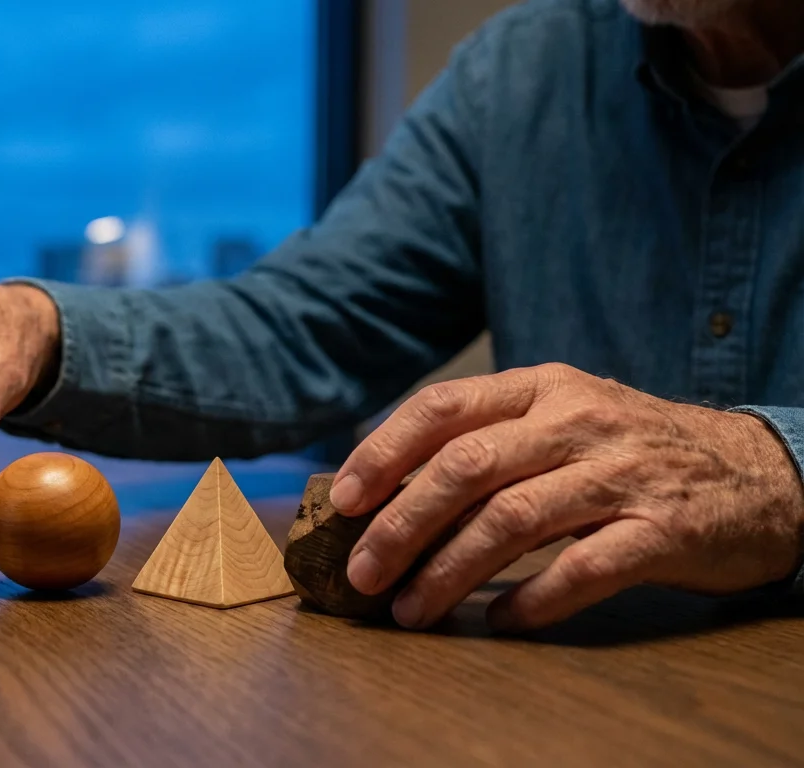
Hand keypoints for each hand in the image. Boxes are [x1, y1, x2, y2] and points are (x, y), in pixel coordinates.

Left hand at [330, 363, 803, 631]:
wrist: (762, 474)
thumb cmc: (634, 452)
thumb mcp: (566, 421)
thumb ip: (490, 443)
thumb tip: (389, 494)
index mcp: (544, 388)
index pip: (445, 407)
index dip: (385, 451)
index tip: (342, 499)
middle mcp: (579, 421)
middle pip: (467, 468)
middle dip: (401, 524)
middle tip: (361, 572)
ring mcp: (622, 474)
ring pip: (513, 520)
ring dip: (448, 571)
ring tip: (410, 609)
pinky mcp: (662, 531)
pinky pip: (582, 569)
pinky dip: (531, 599)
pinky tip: (499, 621)